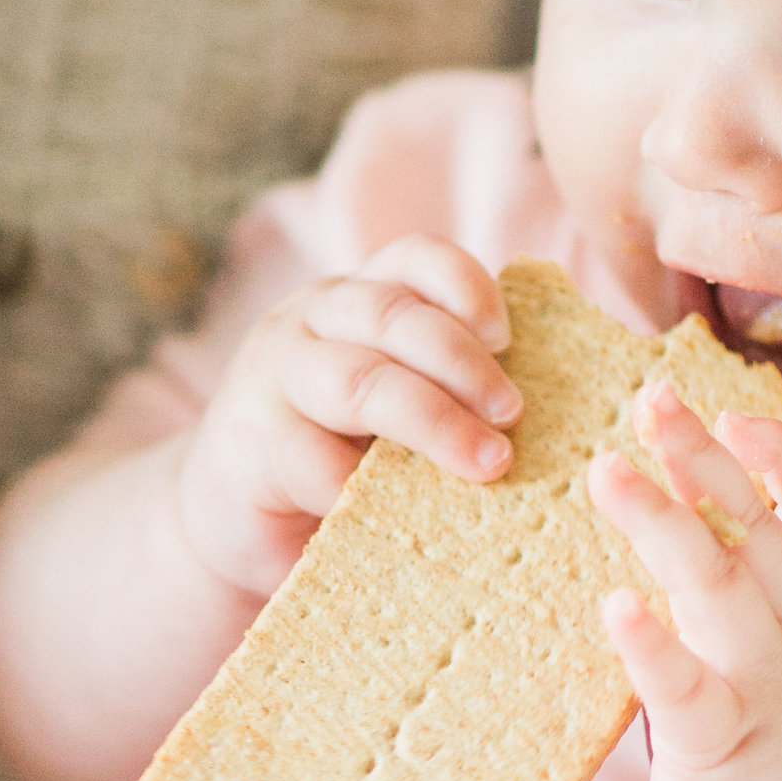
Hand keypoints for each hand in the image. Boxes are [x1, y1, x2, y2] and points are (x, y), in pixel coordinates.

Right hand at [172, 235, 519, 596]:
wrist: (231, 522)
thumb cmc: (337, 461)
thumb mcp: (391, 410)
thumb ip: (444, 390)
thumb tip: (550, 408)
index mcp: (356, 300)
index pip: (414, 258)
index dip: (465, 284)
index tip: (507, 333)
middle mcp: (310, 322)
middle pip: (393, 317)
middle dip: (464, 364)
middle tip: (515, 415)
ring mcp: (273, 378)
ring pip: (361, 380)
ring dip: (435, 420)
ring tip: (490, 462)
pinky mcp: (249, 445)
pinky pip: (315, 459)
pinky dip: (366, 486)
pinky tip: (406, 514)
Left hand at [587, 384, 781, 780]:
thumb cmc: (763, 763)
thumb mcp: (768, 663)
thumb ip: (734, 597)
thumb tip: (662, 518)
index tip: (733, 409)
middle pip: (764, 529)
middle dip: (708, 457)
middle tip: (651, 399)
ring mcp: (768, 695)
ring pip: (728, 591)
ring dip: (669, 525)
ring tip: (608, 473)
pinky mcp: (726, 754)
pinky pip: (691, 693)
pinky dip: (654, 647)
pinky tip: (614, 607)